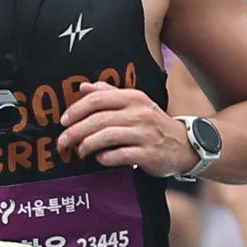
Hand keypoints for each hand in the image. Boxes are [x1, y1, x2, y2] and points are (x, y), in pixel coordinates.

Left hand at [57, 84, 197, 175]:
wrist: (184, 145)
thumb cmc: (153, 124)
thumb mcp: (135, 103)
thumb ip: (109, 93)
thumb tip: (82, 87)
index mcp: (133, 98)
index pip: (98, 100)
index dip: (76, 110)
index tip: (63, 121)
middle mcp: (139, 113)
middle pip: (98, 120)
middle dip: (75, 131)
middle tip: (62, 142)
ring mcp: (145, 134)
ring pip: (106, 137)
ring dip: (87, 145)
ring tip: (79, 151)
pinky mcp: (149, 154)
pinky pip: (120, 155)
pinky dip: (105, 157)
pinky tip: (99, 159)